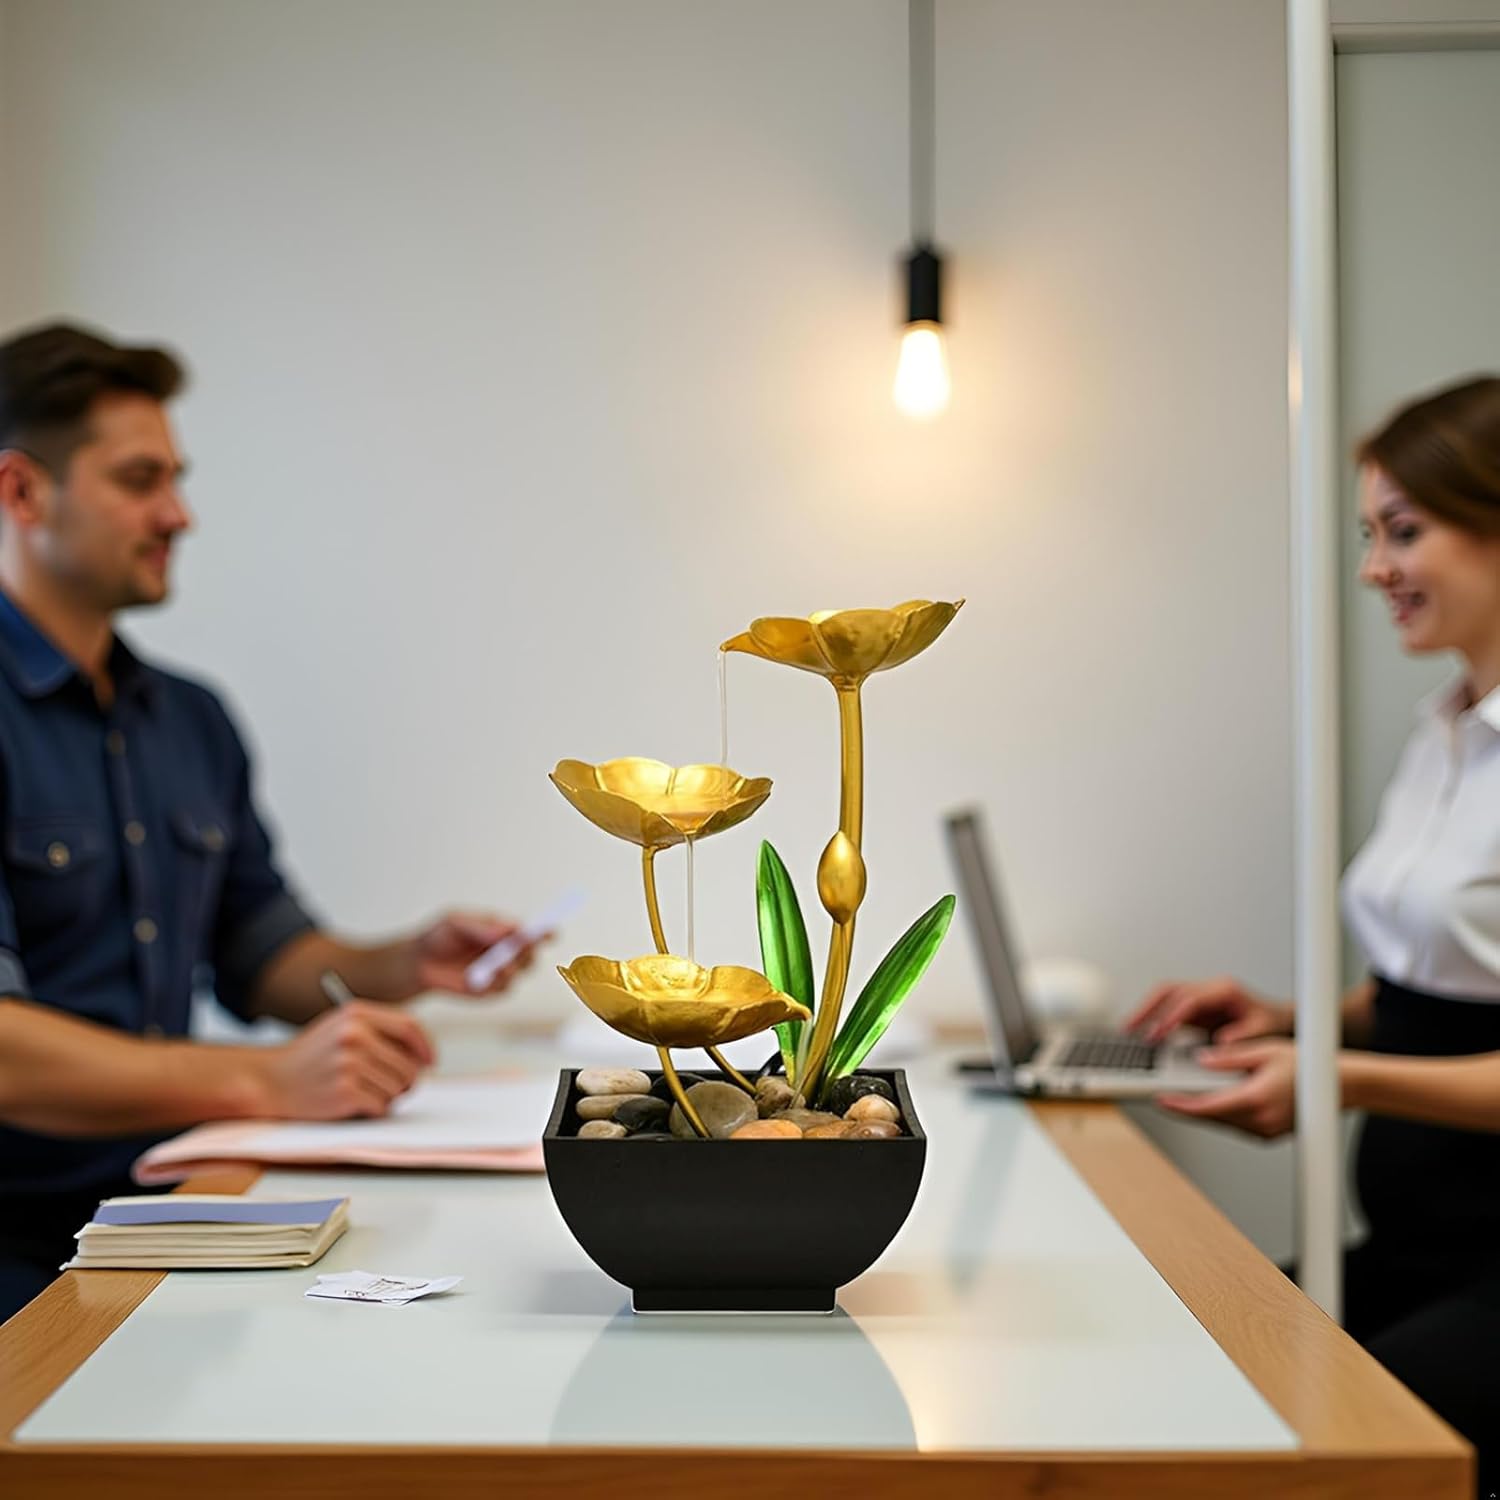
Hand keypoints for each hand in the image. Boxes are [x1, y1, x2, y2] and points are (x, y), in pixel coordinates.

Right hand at [258, 1002, 433, 1118]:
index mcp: (356, 1013)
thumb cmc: (310, 1058)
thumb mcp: (341, 1028)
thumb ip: (378, 1031)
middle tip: (393, 1088)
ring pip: (398, 1087)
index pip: (409, 1026)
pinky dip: (373, 1110)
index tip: (430, 1061)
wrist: (269, 1081)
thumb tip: (422, 1053)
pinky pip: (381, 1106)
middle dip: (407, 1081)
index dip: (425, 1046)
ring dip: (387, 1097)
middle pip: (409, 1064)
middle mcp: (354, 1034)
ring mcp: (349, 1062)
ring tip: (363, 1093)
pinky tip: (353, 1104)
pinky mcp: (344, 1091)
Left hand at [410, 910, 539, 997]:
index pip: (533, 931)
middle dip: (528, 950)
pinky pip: (503, 988)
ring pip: (521, 971)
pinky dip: (495, 982)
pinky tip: (479, 977)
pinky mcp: (491, 991)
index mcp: (505, 931)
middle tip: (517, 946)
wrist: (418, 963)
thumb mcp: (455, 921)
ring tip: (496, 963)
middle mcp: (508, 952)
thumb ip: (481, 926)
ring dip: (511, 966)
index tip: (550, 932)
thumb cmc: (439, 936)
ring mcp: (502, 973)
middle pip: (532, 953)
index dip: (545, 932)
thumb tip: (508, 931)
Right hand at [1124, 975, 1292, 1044]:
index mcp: (1224, 990)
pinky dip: (1153, 1016)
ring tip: (1130, 1028)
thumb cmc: (1270, 1023)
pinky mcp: (1196, 1006)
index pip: (1189, 999)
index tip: (1158, 1033)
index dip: (1171, 1016)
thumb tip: (1220, 1043)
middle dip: (1147, 1008)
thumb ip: (1241, 1037)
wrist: (1278, 1019)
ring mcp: (1201, 995)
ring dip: (1145, 1010)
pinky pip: (1168, 1006)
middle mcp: (1209, 989)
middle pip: (1169, 990)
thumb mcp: (1261, 1031)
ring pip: (1164, 994)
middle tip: (1132, 1028)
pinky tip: (1144, 1030)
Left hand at [1156, 1038, 1296, 1138]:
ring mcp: (1266, 1131)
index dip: (1181, 1106)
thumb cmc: (1308, 1067)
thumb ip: (1229, 1058)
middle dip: (1186, 1108)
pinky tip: (1212, 1101)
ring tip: (1183, 1096)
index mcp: (1256, 1099)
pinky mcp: (1269, 1135)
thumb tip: (1202, 1060)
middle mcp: (1260, 1121)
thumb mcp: (1264, 1051)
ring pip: (1223, 1124)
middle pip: (1211, 1118)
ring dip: (1203, 1111)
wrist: (1341, 1086)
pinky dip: (1222, 1114)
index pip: (1208, 1107)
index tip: (1162, 1101)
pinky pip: (1237, 1126)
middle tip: (1163, 1097)